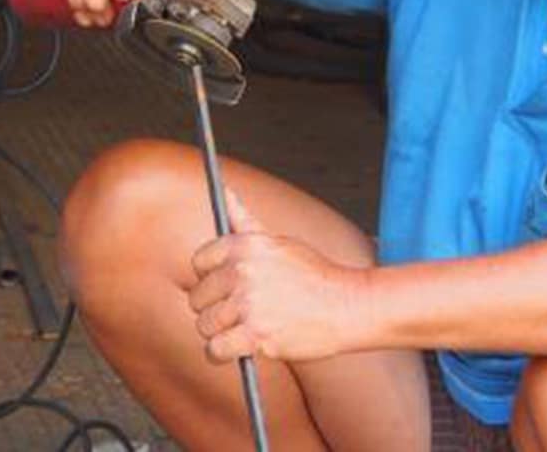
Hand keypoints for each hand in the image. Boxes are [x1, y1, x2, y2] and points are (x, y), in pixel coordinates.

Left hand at [188, 190, 369, 362]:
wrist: (346, 306)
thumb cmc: (314, 275)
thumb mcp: (279, 242)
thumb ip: (245, 222)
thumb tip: (225, 193)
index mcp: (245, 245)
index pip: (200, 262)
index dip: (211, 278)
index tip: (225, 287)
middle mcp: (243, 271)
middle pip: (199, 297)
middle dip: (215, 308)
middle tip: (240, 312)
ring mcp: (248, 304)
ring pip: (205, 325)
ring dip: (220, 332)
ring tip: (244, 329)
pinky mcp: (256, 335)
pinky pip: (216, 349)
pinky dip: (225, 353)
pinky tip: (243, 347)